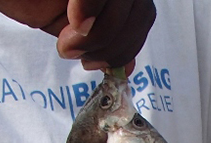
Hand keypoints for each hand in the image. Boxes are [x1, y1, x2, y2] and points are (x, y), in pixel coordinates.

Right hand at [0, 0, 153, 70]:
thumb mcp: (69, 28)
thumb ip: (99, 41)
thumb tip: (126, 68)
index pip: (143, 15)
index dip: (128, 45)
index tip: (97, 64)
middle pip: (141, 11)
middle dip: (114, 46)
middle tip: (81, 59)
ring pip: (124, 3)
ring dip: (98, 34)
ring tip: (66, 43)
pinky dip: (93, 7)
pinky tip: (74, 20)